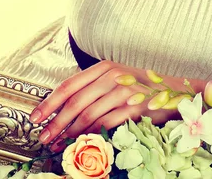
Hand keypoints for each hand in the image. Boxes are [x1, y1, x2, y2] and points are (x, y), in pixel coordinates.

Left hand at [28, 60, 182, 152]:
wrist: (176, 90)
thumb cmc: (141, 87)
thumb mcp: (115, 80)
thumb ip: (93, 89)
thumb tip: (64, 108)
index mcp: (103, 67)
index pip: (69, 85)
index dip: (50, 102)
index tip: (35, 117)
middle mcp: (111, 76)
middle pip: (75, 102)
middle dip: (56, 122)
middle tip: (43, 137)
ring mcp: (123, 90)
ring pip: (88, 115)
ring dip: (71, 133)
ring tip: (59, 145)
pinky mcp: (134, 107)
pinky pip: (107, 124)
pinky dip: (93, 135)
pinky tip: (84, 143)